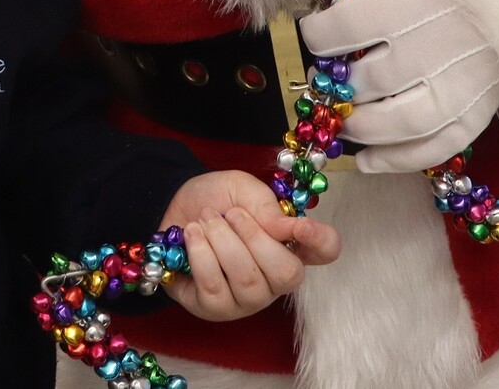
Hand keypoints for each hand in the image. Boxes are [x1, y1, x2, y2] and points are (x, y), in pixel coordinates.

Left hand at [157, 169, 339, 319]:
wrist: (174, 207)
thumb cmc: (217, 200)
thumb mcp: (243, 190)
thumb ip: (266, 207)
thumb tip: (285, 228)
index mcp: (290, 245)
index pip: (325, 251)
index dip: (321, 241)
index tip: (299, 225)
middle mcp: (274, 279)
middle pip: (286, 274)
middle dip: (254, 237)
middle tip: (230, 214)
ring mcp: (246, 299)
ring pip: (247, 280)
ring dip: (222, 241)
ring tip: (205, 220)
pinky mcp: (214, 309)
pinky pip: (214, 287)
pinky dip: (201, 254)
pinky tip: (192, 235)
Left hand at [298, 0, 498, 173]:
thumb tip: (336, 3)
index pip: (348, 26)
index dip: (320, 35)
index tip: (313, 34)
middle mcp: (442, 40)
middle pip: (370, 78)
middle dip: (338, 84)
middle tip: (324, 81)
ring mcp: (468, 79)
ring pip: (402, 122)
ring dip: (362, 129)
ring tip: (341, 123)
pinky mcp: (486, 106)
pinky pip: (440, 145)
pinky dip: (401, 159)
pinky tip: (369, 160)